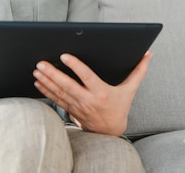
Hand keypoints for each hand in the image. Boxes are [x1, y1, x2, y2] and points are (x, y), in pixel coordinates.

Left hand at [33, 50, 151, 135]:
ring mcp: (77, 106)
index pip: (86, 77)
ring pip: (59, 92)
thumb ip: (139, 71)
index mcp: (102, 93)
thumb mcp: (130, 90)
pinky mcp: (71, 109)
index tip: (64, 56)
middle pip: (67, 85)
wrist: (110, 131)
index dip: (75, 66)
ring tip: (37, 70)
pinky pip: (56, 99)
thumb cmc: (120, 107)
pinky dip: (45, 90)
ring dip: (46, 81)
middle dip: (53, 74)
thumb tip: (148, 54)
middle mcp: (88, 99)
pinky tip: (38, 82)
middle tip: (41, 63)